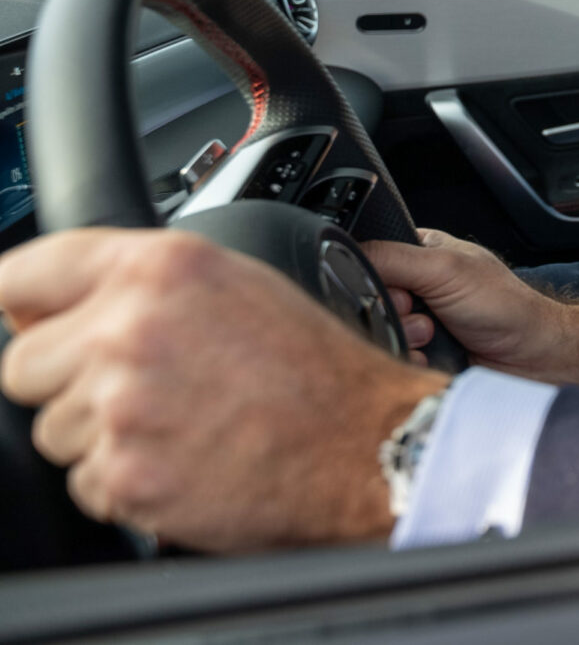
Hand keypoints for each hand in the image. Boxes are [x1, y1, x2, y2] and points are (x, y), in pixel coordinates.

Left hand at [0, 227, 442, 550]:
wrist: (369, 445)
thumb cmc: (317, 369)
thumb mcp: (240, 284)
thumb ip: (146, 284)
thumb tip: (56, 305)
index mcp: (161, 268)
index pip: (22, 275)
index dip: (21, 303)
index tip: (26, 321)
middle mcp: (132, 329)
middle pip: (23, 365)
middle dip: (68, 382)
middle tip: (144, 388)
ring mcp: (123, 405)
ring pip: (53, 431)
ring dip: (101, 437)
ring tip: (180, 426)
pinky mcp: (126, 474)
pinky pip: (85, 484)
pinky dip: (127, 482)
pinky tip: (187, 461)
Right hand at [362, 229, 578, 387]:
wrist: (532, 357)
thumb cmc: (504, 305)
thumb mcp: (446, 269)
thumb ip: (394, 258)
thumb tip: (343, 254)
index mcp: (418, 251)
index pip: (368, 255)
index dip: (373, 275)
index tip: (395, 287)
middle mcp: (414, 285)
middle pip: (368, 298)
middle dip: (391, 310)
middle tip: (420, 311)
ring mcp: (415, 321)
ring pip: (376, 331)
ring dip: (403, 337)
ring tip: (433, 334)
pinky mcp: (418, 353)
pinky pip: (390, 358)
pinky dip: (407, 360)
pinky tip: (429, 357)